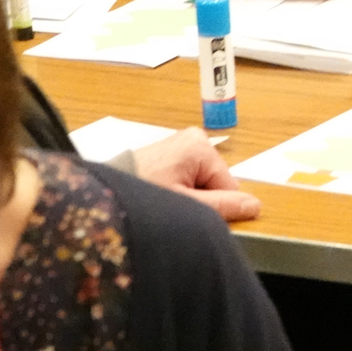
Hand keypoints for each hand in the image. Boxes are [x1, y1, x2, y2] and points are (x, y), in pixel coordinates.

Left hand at [131, 128, 259, 221]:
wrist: (96, 194)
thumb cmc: (141, 195)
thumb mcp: (185, 206)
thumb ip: (223, 206)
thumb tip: (256, 206)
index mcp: (200, 146)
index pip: (228, 185)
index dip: (214, 205)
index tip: (189, 212)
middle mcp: (192, 138)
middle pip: (214, 181)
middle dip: (200, 198)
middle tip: (173, 208)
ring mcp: (178, 143)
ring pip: (200, 181)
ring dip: (187, 195)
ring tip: (162, 202)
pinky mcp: (165, 151)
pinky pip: (184, 175)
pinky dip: (175, 189)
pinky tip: (158, 195)